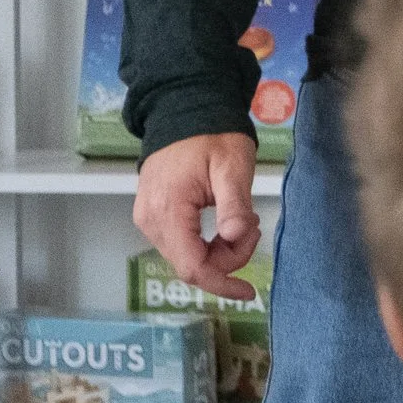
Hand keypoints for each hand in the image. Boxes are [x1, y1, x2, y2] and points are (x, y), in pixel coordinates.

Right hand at [134, 131, 261, 299]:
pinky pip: (181, 242)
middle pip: (191, 264)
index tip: (249, 291)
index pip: (192, 266)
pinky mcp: (153, 215)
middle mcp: (151, 221)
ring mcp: (148, 219)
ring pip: (186, 256)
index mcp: (169, 211)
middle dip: (228, 258)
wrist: (186, 111)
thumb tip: (236, 237)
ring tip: (243, 219)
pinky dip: (206, 242)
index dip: (221, 283)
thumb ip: (235, 205)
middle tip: (253, 227)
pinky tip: (226, 222)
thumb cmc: (212, 135)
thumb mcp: (233, 166)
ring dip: (219, 250)